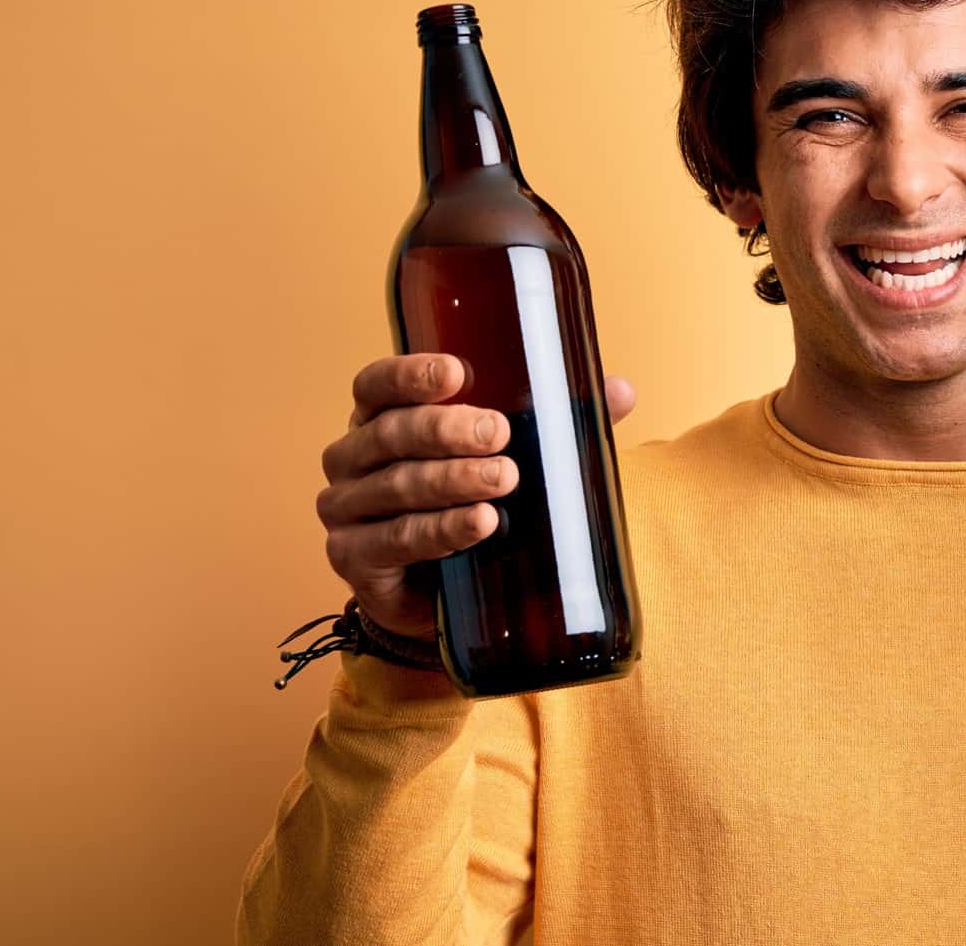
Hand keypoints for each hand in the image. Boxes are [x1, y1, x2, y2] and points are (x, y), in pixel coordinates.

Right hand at [315, 353, 637, 637]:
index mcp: (379, 418)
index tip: (458, 373)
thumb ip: (557, 421)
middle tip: (500, 435)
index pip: (378, 384)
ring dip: (452, 481)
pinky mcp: (353, 558)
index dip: (411, 375)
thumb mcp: (508, 456)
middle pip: (390, 434)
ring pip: (397, 487)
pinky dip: (440, 531)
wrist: (440, 593)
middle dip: (446, 431)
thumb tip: (621, 390)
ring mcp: (344, 509)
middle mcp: (351, 457)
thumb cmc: (468, 503)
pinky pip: (395, 541)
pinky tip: (478, 524)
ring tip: (504, 480)